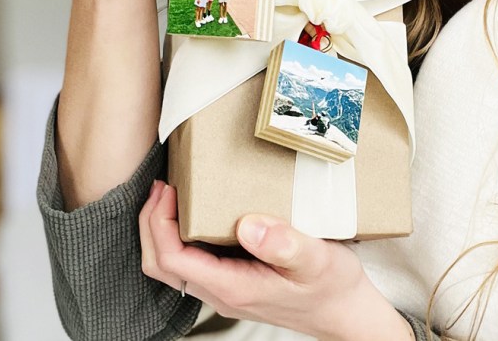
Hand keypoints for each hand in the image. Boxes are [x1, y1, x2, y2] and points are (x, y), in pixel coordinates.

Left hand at [139, 181, 414, 340]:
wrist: (347, 312)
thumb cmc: (334, 288)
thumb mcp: (317, 260)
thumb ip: (284, 244)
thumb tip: (248, 225)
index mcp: (233, 287)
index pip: (172, 259)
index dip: (160, 223)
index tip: (170, 189)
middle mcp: (222, 291)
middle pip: (160, 265)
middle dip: (150, 224)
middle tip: (161, 185)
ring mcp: (225, 289)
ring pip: (172, 266)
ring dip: (161, 229)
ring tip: (172, 194)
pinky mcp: (233, 281)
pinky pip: (191, 262)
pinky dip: (180, 235)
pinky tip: (196, 211)